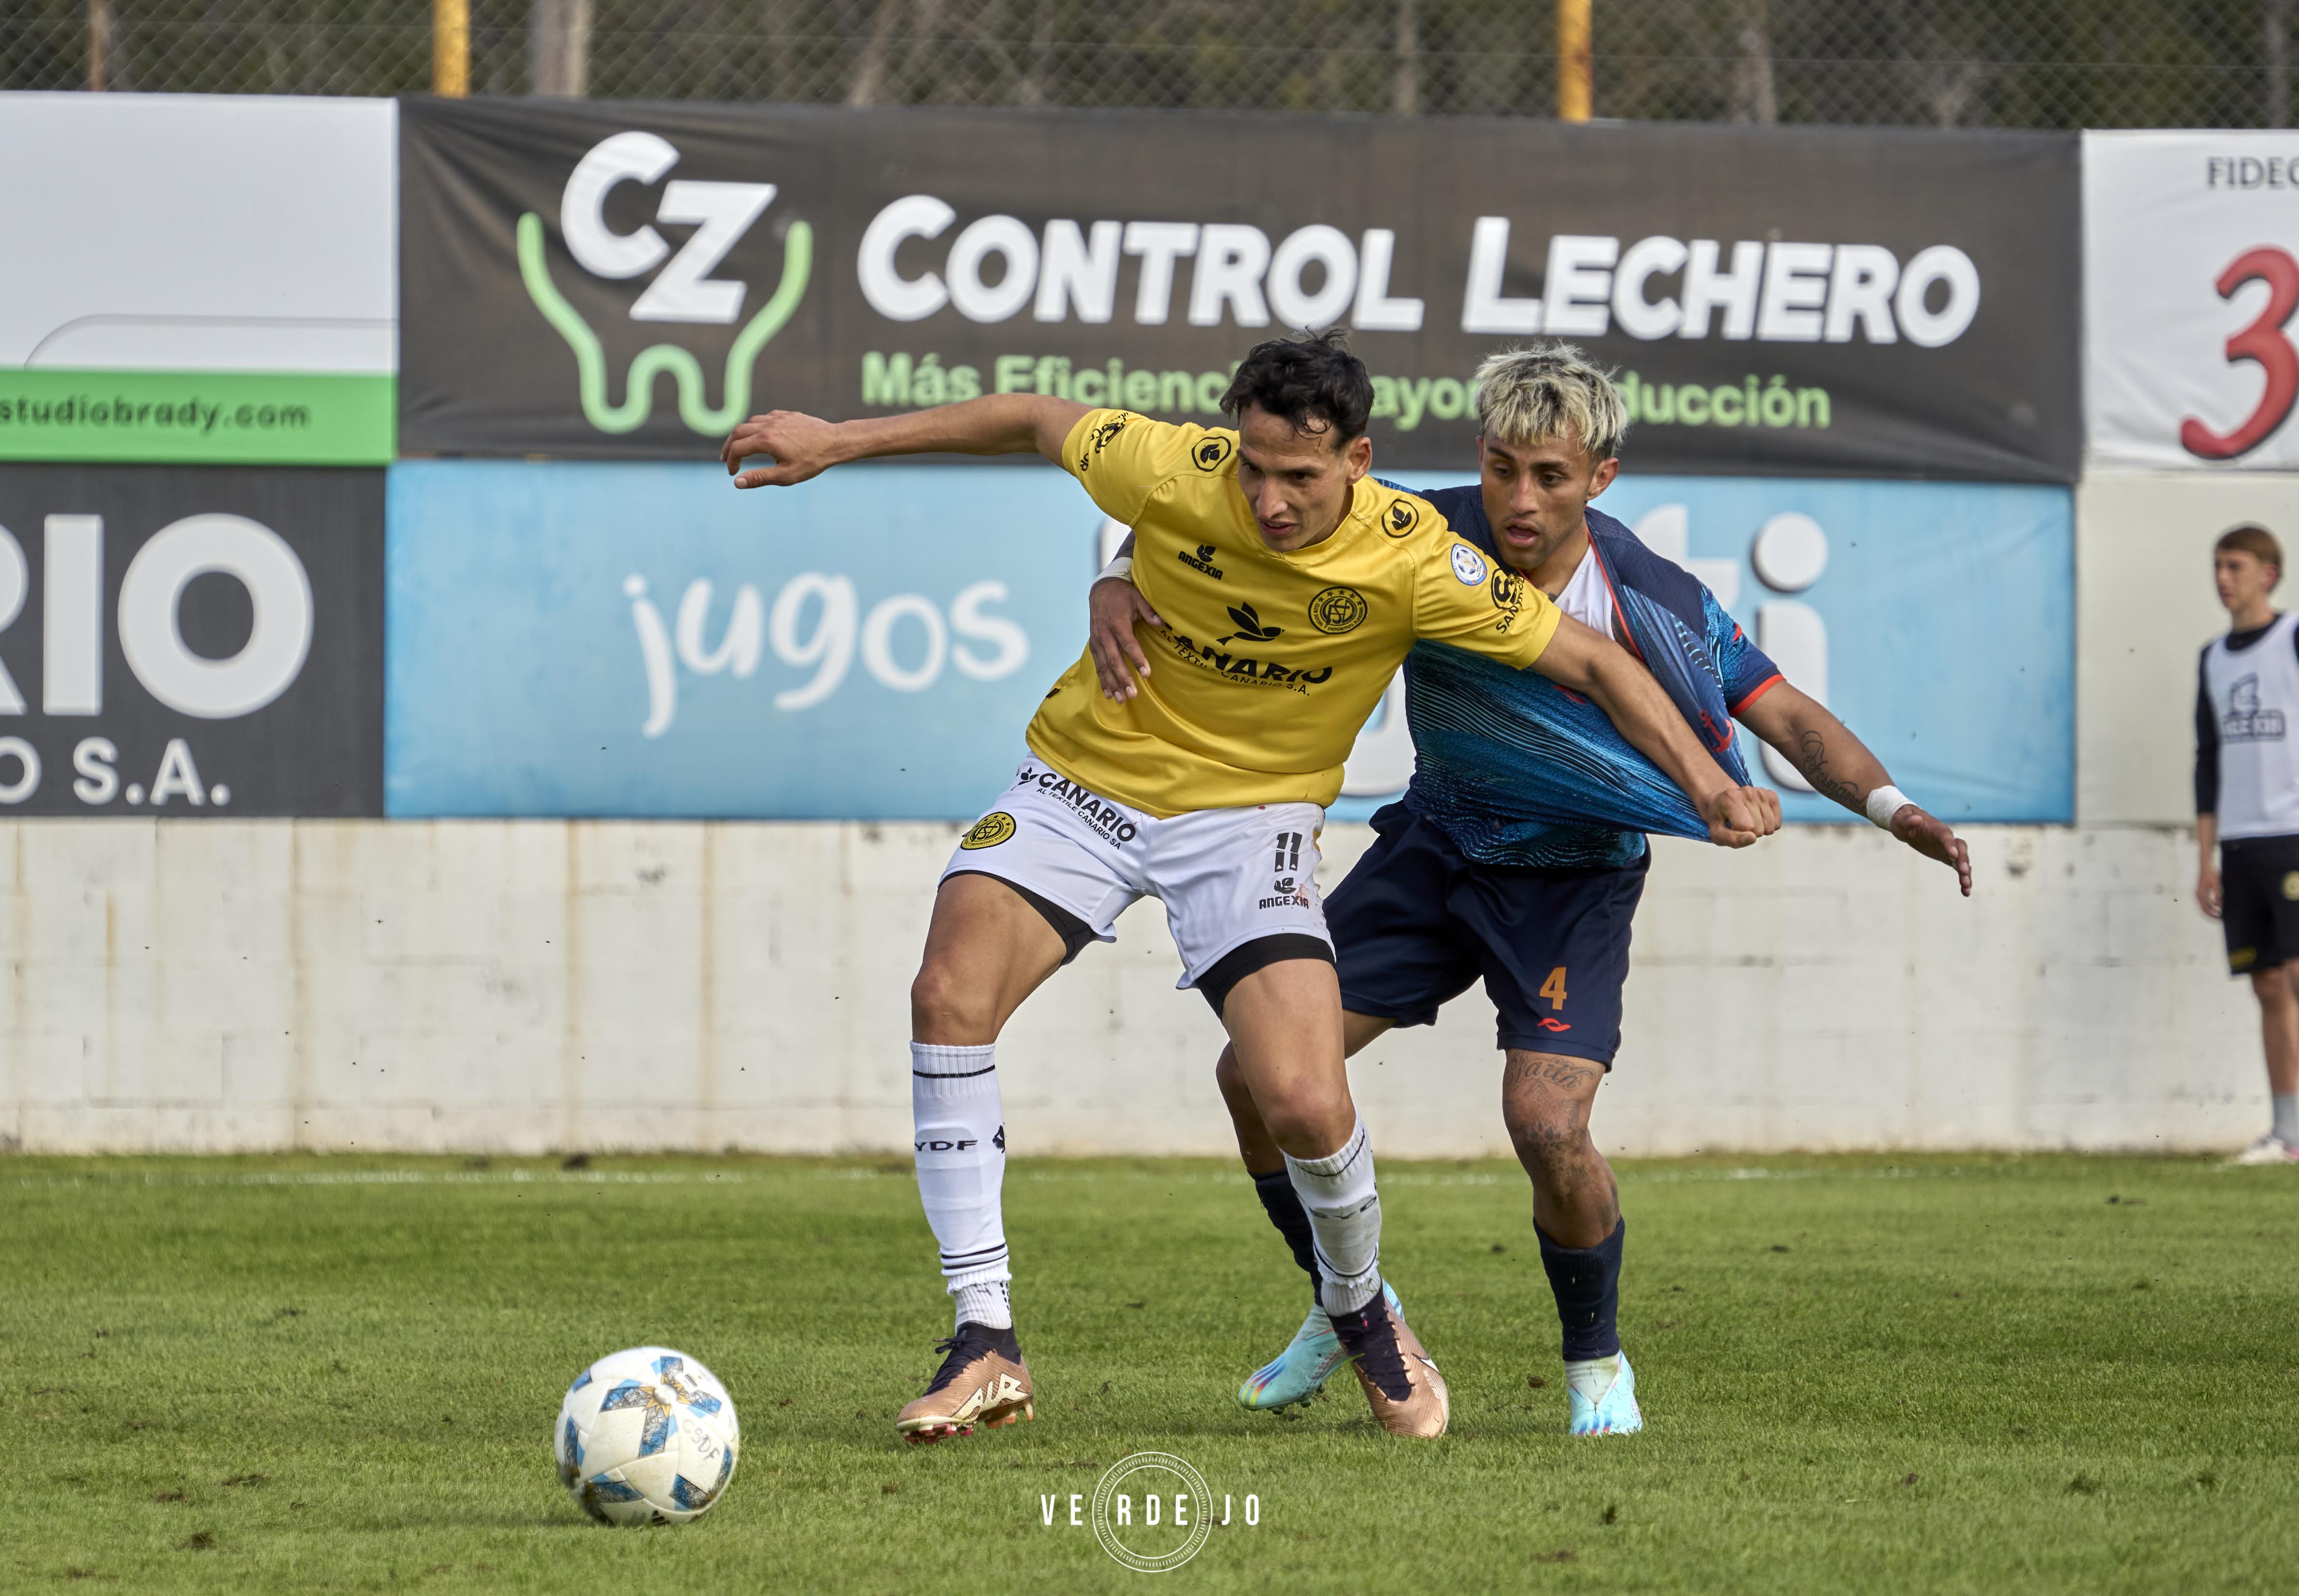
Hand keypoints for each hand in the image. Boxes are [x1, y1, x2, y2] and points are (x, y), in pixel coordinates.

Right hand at [722, 410, 842, 487]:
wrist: (835, 442)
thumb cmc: (812, 461)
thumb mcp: (786, 475)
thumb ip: (759, 478)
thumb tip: (737, 483)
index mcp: (766, 440)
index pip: (737, 449)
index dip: (731, 462)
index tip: (733, 473)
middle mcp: (769, 425)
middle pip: (738, 431)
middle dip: (729, 446)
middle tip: (726, 458)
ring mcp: (778, 418)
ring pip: (751, 422)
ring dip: (742, 435)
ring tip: (742, 448)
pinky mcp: (787, 415)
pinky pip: (765, 418)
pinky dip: (757, 427)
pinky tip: (762, 436)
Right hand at [1087, 577, 1163, 700]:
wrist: (1100, 589)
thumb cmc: (1122, 594)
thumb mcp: (1137, 597)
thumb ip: (1149, 611)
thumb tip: (1162, 623)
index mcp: (1117, 623)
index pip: (1129, 644)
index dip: (1137, 659)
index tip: (1147, 674)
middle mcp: (1105, 634)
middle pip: (1114, 660)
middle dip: (1123, 679)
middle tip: (1133, 695)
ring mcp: (1097, 640)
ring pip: (1104, 666)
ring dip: (1112, 684)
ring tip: (1121, 699)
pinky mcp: (1094, 644)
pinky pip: (1097, 664)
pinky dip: (1103, 679)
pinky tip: (1108, 693)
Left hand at [1701, 784, 1778, 847]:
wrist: (1722, 801)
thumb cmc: (1719, 819)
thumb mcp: (1718, 834)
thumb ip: (1733, 839)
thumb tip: (1752, 838)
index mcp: (1731, 798)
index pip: (1747, 828)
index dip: (1740, 834)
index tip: (1731, 826)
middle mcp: (1747, 791)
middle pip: (1759, 828)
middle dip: (1750, 832)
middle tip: (1739, 823)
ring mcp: (1761, 792)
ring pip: (1770, 827)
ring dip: (1760, 829)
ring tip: (1748, 820)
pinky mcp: (1771, 795)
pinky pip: (1778, 822)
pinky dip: (1769, 825)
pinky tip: (1758, 818)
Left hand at [1888, 804, 1973, 897]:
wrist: (1909, 823)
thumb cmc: (1905, 821)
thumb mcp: (1902, 819)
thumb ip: (1908, 820)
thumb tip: (1916, 819)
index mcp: (1937, 828)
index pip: (1946, 835)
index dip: (1950, 844)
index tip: (1952, 854)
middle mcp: (1948, 838)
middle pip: (1960, 848)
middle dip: (1963, 860)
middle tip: (1963, 872)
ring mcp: (1949, 849)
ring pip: (1962, 860)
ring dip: (1966, 873)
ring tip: (1966, 887)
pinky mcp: (1948, 857)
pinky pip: (1958, 868)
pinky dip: (1963, 878)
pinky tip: (1965, 891)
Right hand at [2197, 866, 2223, 918]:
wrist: (2205, 865)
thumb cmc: (2211, 873)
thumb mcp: (2217, 884)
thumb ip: (2218, 895)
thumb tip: (2219, 906)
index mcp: (2201, 894)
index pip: (2206, 909)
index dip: (2212, 915)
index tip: (2220, 918)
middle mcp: (2198, 895)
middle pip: (2204, 909)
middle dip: (2212, 914)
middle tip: (2220, 918)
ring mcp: (2199, 893)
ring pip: (2205, 905)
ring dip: (2212, 910)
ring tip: (2220, 913)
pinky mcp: (2201, 891)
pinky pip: (2205, 901)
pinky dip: (2211, 904)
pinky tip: (2217, 905)